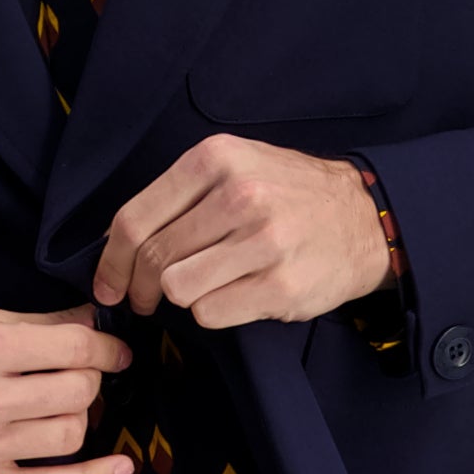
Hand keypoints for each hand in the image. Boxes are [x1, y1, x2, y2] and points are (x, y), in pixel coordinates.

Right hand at [0, 302, 135, 473]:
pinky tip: (118, 466)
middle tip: (80, 374)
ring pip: (69, 435)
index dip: (104, 346)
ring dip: (79, 417)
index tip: (113, 350)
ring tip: (62, 406)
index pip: (73, 346)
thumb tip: (88, 319)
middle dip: (92, 378)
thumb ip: (26, 323)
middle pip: (78, 391)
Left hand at [92, 134, 395, 328]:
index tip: (109, 284)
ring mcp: (263, 241)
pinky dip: (213, 312)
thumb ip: (179, 195)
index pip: (135, 220)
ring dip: (181, 297)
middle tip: (146, 299)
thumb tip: (115, 242)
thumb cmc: (289, 195)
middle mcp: (239, 195)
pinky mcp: (281, 284)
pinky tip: (234, 296)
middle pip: (154, 258)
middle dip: (140, 288)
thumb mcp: (236, 167)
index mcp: (216, 160)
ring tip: (201, 289)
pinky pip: (211, 313)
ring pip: (178, 288)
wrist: (364, 218)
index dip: (111, 261)